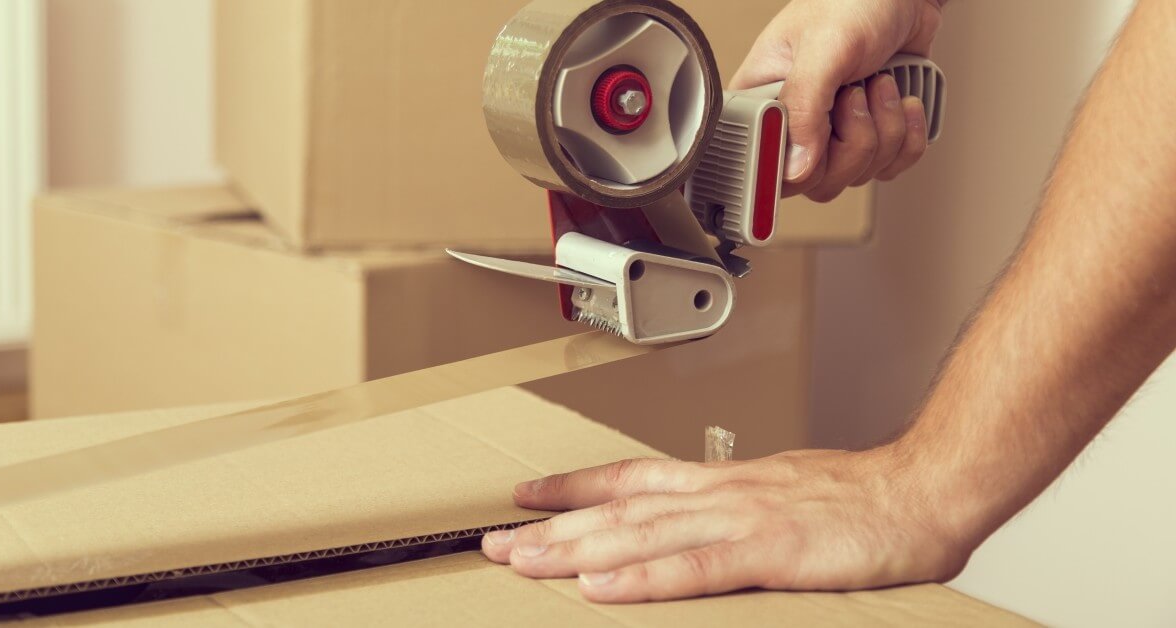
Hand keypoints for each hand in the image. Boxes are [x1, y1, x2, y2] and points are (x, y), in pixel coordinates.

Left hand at [482, 447, 970, 602]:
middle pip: (619, 510)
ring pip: (640, 535)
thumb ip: (735, 508)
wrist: (923, 490)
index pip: (630, 478)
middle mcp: (719, 494)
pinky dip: (643, 580)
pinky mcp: (770, 554)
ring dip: (577, 550)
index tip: (527, 495)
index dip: (574, 487)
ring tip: (523, 563)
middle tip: (496, 542)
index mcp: (722, 481)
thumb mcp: (782, 493)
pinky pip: (694, 571)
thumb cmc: (861, 498)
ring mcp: (741, 521)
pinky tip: (602, 589)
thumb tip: (696, 525)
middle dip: (553, 528)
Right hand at [730, 0, 943, 200]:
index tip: (820, 139)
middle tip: (855, 94)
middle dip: (853, 142)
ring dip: (885, 131)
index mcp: (761, 101)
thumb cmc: (854, 2)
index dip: (794, 163)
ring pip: (856, 176)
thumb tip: (795, 168)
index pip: (762, 164)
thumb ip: (805, 106)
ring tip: (882, 84)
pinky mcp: (868, 137)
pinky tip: (903, 103)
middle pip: (815, 182)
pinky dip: (907, 139)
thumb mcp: (824, 48)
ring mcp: (832, 135)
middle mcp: (792, 125)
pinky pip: (888, 169)